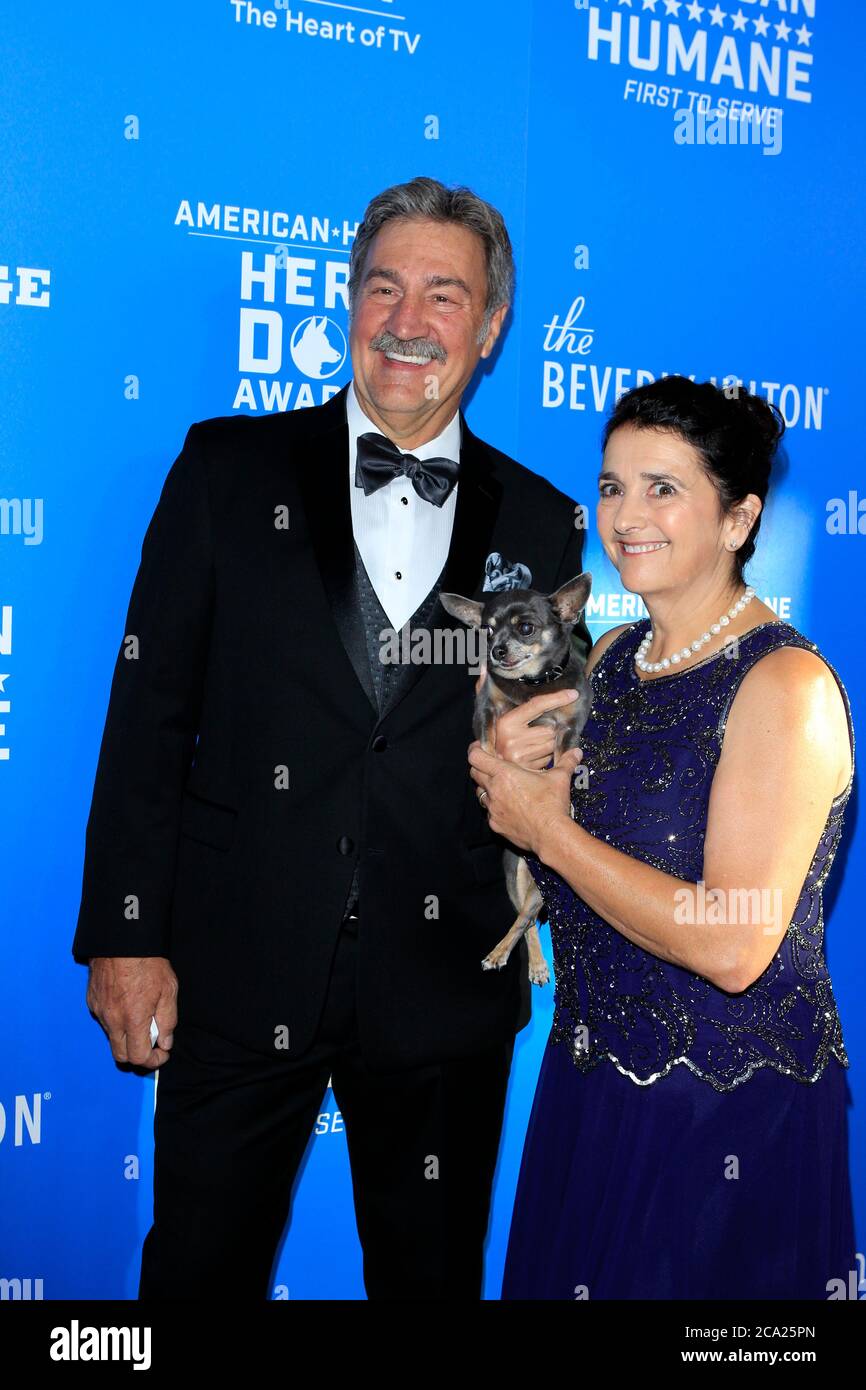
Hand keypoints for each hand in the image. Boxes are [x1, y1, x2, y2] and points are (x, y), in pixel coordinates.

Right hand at [85, 957, 177, 1070]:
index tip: (162, 1053)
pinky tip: (127, 1004)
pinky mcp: (92, 1001)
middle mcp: (112, 1019)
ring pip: (112, 1037)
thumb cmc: (148, 962)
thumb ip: (168, 1020)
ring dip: (126, 1035)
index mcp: (133, 1019)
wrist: (122, 940)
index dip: (153, 1061)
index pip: (138, 1057)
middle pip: (121, 1055)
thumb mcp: (169, 990)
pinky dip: (116, 1020)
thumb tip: (165, 1042)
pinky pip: (104, 1020)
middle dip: (137, 1054)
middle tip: (151, 1041)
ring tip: (141, 1015)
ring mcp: (100, 1010)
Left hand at [468, 738, 583, 853]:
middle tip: (491, 766)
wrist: (551, 835)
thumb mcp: (560, 778)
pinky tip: (508, 808)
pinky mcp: (495, 824)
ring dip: (486, 788)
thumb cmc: (552, 804)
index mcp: (504, 774)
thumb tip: (576, 752)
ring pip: (479, 793)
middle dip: (480, 768)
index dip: (474, 750)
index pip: (476, 757)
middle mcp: (494, 790)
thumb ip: (566, 762)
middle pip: (474, 774)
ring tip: (501, 787)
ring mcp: (492, 809)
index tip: (478, 748)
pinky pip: (489, 812)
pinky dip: (495, 808)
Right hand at [474, 665, 581, 769]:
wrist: (488, 771)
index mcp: (505, 723)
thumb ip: (484, 689)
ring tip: (533, 743)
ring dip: (549, 742)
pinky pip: (550, 757)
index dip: (557, 698)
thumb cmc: (490, 736)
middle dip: (549, 727)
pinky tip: (534, 755)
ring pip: (552, 743)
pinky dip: (547, 755)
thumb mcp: (486, 713)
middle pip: (549, 727)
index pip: (537, 705)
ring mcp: (520, 757)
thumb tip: (484, 665)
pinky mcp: (528, 770)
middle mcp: (511, 740)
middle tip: (539, 728)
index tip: (573, 693)